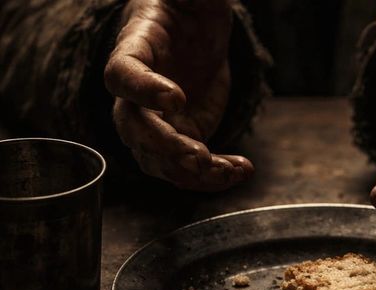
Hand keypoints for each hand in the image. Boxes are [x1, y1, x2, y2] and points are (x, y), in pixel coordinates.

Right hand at [105, 0, 253, 190]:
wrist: (196, 33)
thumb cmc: (188, 7)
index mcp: (134, 51)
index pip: (121, 75)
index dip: (142, 91)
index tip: (176, 98)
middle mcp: (138, 95)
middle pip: (135, 130)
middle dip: (166, 148)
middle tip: (200, 157)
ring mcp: (160, 122)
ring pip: (161, 160)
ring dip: (193, 173)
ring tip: (231, 171)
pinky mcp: (185, 136)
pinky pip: (191, 166)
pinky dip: (215, 176)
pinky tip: (242, 171)